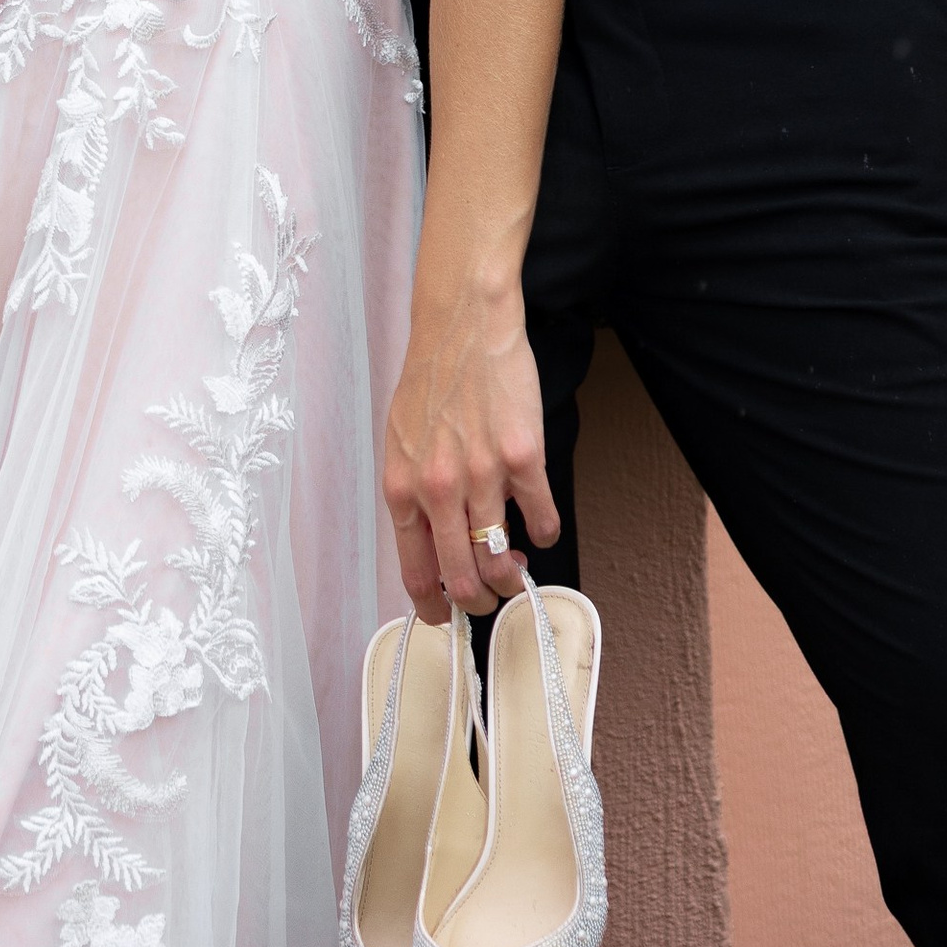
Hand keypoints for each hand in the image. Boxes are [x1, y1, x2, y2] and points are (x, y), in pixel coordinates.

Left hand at [382, 273, 558, 621]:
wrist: (462, 327)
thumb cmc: (431, 382)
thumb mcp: (402, 445)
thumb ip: (416, 498)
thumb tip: (438, 547)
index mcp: (404, 490)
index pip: (417, 576)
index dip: (436, 610)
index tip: (449, 619)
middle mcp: (439, 490)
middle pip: (463, 581)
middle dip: (480, 601)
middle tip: (491, 595)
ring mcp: (483, 476)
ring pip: (502, 560)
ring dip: (513, 574)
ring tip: (517, 564)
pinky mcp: (524, 458)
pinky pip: (542, 519)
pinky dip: (545, 531)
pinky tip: (541, 523)